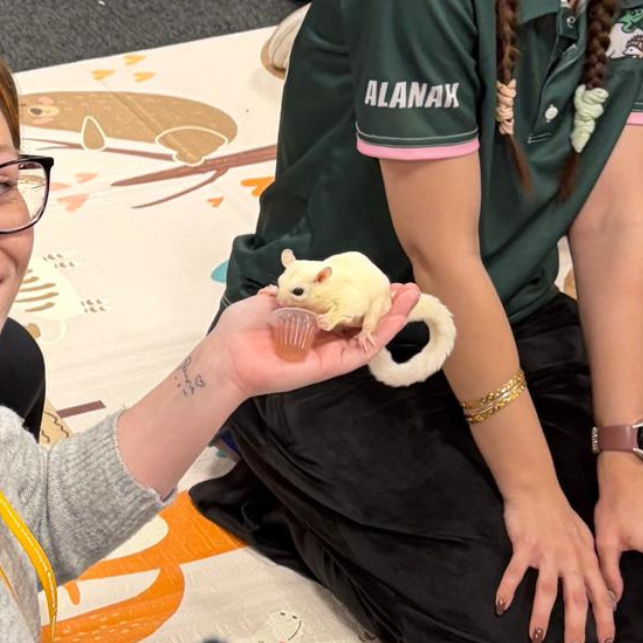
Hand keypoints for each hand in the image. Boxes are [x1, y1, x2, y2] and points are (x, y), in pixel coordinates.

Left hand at [207, 283, 420, 400]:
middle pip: (363, 319)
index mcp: (310, 318)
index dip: (365, 292)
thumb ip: (296, 289)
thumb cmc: (243, 326)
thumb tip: (316, 277)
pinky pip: (360, 351)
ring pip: (368, 334)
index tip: (382, 278)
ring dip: (392, 317)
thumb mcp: (272, 296)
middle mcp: (323, 335)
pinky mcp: (330, 365)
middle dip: (387, 303)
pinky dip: (380, 334)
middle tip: (409, 288)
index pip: (345, 305)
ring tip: (413, 298)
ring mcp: (329, 351)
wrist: (229, 354)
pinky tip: (397, 318)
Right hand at [496, 487, 614, 642]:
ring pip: (546, 590)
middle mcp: (569, 560)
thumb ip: (595, 566)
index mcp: (586, 560)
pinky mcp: (525, 546)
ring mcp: (546, 553)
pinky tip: (500, 606)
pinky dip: (507, 589)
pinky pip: (515, 571)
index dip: (605, 623)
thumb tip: (610, 595)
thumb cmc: (560, 513)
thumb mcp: (586, 538)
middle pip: (575, 599)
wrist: (536, 488)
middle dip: (576, 628)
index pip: (601, 596)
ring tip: (537, 640)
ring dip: (542, 617)